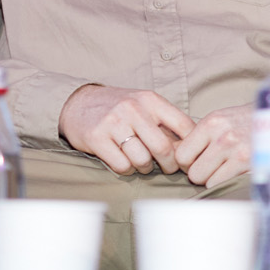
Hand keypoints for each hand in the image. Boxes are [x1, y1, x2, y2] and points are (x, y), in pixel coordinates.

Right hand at [60, 85, 193, 175]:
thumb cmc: (119, 108)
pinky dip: (127, 169)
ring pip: (142, 159)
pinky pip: (122, 165)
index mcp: (151, 100)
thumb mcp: (145, 106)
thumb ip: (166, 123)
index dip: (191, 146)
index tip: (189, 158)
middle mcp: (133, 109)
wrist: (78, 103)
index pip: (184, 125)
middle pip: (163, 147)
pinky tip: (126, 163)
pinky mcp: (96, 138)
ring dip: (146, 168)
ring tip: (144, 165)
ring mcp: (114, 123)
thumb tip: (191, 149)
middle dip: (170, 164)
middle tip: (168, 168)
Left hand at [172, 105, 254, 187]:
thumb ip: (200, 136)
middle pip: (192, 171)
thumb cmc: (248, 123)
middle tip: (213, 167)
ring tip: (225, 168)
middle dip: (200, 172)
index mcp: (212, 122)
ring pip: (204, 180)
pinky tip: (235, 172)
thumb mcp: (222, 120)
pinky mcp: (248, 163)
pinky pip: (220, 184)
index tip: (198, 160)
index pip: (181, 154)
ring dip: (212, 178)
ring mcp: (236, 150)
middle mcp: (222, 135)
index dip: (188, 162)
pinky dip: (225, 182)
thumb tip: (175, 157)